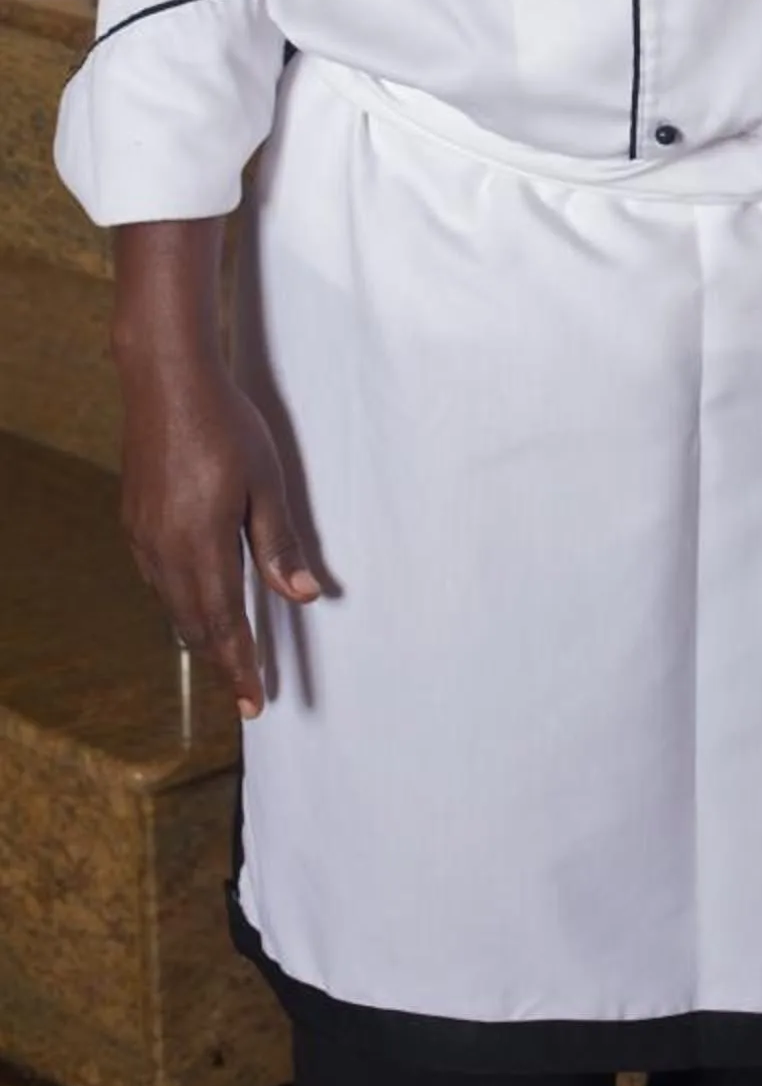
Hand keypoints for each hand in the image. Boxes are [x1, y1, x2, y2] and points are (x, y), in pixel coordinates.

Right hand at [118, 352, 319, 718]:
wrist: (166, 382)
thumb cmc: (226, 426)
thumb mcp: (265, 483)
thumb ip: (279, 545)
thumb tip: (302, 597)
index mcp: (201, 546)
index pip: (224, 625)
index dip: (240, 666)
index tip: (253, 704)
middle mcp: (164, 551)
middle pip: (194, 624)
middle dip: (222, 659)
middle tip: (244, 690)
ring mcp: (144, 536)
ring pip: (172, 604)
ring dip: (199, 631)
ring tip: (225, 653)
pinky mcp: (135, 519)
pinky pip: (157, 577)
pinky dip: (179, 600)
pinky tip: (193, 598)